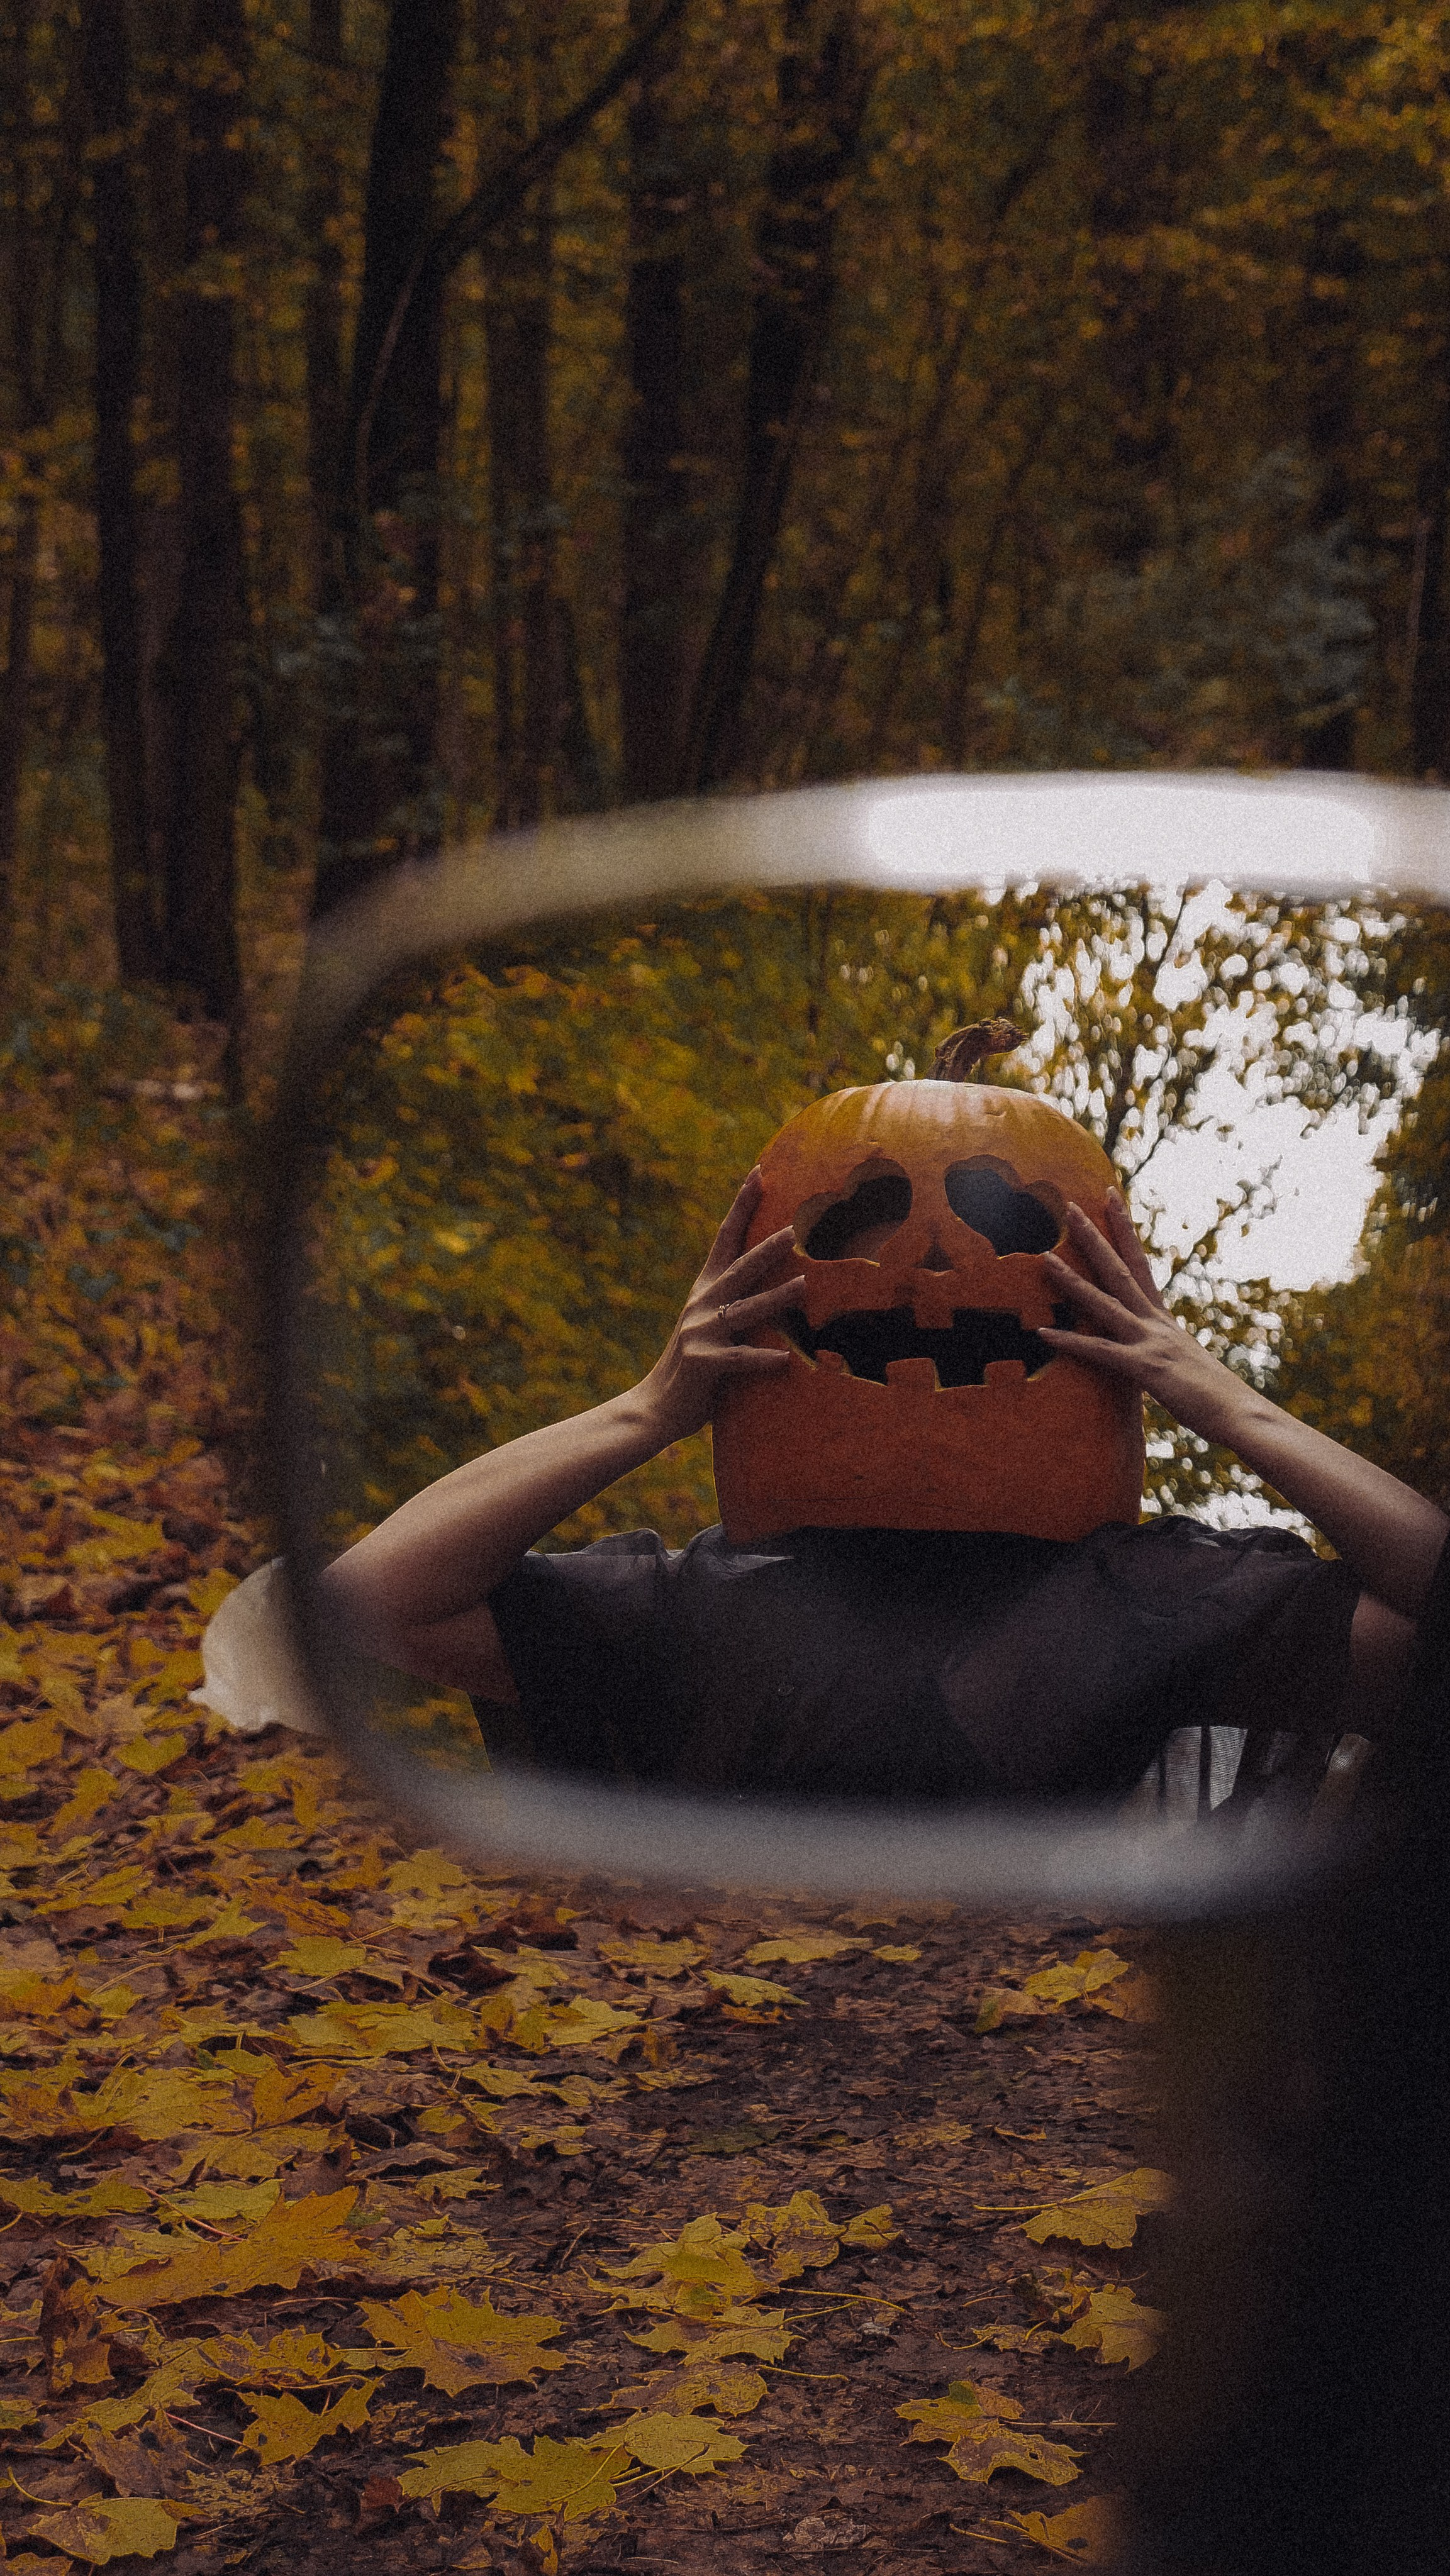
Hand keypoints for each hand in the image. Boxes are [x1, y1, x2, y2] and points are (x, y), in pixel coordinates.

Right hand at [635, 1169, 804, 1443]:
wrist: (655, 1406)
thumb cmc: (694, 1365)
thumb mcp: (712, 1324)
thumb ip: (736, 1301)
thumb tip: (783, 1280)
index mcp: (705, 1289)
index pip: (725, 1237)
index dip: (742, 1205)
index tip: (759, 1172)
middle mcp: (701, 1304)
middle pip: (740, 1267)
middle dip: (768, 1247)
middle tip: (796, 1228)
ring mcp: (700, 1333)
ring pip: (745, 1310)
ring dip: (777, 1297)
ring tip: (806, 1285)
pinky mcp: (703, 1363)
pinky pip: (739, 1359)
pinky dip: (762, 1358)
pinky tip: (785, 1359)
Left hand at [1038, 1192, 1250, 1444]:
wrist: (1240, 1414)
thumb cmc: (1215, 1398)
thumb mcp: (1183, 1366)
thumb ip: (1164, 1354)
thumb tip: (1156, 1353)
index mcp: (1164, 1320)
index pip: (1141, 1265)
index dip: (1124, 1232)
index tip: (1111, 1200)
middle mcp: (1157, 1322)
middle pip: (1121, 1270)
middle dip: (1094, 1237)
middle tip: (1070, 1206)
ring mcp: (1151, 1342)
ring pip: (1105, 1303)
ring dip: (1072, 1281)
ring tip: (1044, 1258)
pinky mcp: (1146, 1368)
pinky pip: (1100, 1352)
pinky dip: (1071, 1341)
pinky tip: (1043, 1332)